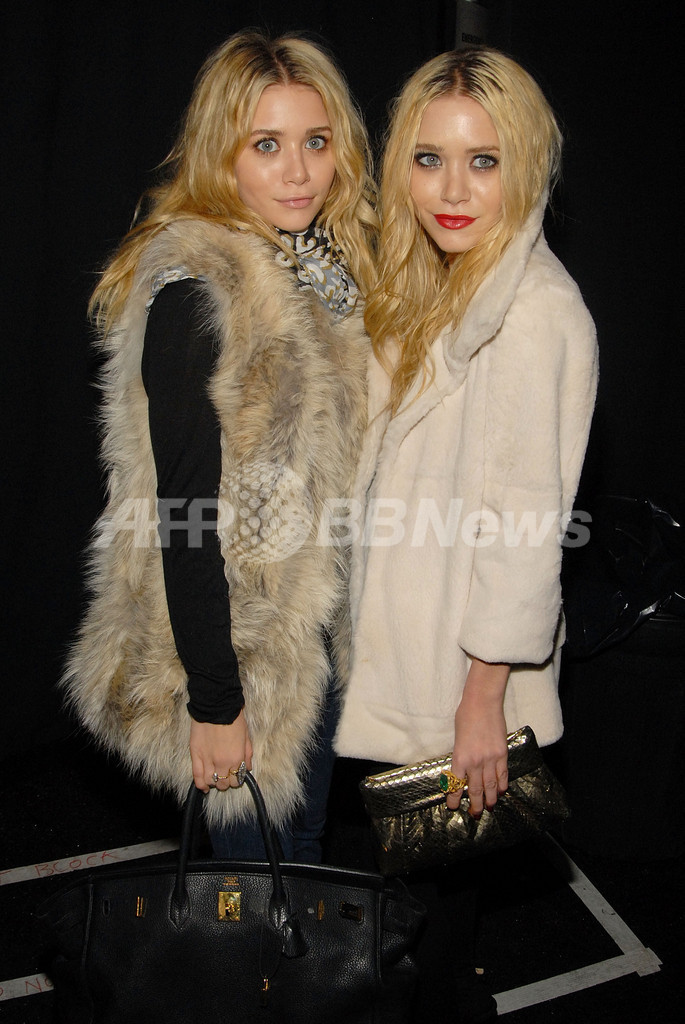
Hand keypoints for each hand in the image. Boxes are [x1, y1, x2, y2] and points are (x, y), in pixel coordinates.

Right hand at [190, 711, 252, 792]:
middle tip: (226, 775)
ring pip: (211, 781)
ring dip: (214, 782)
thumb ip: (248, 754)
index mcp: (236, 757)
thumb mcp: (246, 736)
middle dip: (226, 781)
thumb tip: (248, 767)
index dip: (237, 779)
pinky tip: (204, 787)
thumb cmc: (233, 718)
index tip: (236, 775)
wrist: (216, 705)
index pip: (237, 779)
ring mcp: (207, 760)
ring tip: (215, 778)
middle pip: (224, 783)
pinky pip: (197, 776)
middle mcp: (222, 762)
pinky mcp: (195, 755)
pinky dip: (200, 784)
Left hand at [447, 659, 509, 816]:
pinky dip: (502, 784)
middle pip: (475, 789)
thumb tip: (462, 770)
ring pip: (491, 785)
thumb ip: (460, 755)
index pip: (456, 783)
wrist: (482, 702)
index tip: (453, 806)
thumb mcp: (457, 738)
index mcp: (460, 757)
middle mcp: (475, 761)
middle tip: (475, 814)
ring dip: (490, 798)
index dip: (454, 798)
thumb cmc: (465, 716)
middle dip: (475, 804)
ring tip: (489, 807)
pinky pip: (503, 774)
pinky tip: (501, 791)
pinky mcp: (502, 753)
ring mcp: (490, 758)